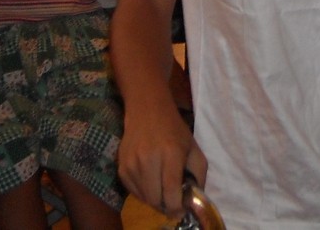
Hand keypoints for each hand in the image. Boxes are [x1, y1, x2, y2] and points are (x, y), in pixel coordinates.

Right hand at [118, 103, 198, 219]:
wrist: (147, 110)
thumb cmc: (174, 130)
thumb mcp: (193, 148)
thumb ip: (198, 174)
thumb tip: (194, 199)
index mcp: (171, 155)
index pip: (170, 193)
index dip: (177, 207)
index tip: (181, 209)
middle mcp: (148, 161)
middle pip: (156, 200)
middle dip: (166, 205)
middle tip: (172, 199)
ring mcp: (132, 165)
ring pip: (144, 198)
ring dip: (155, 199)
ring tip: (162, 187)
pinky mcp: (121, 168)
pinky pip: (133, 192)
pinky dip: (143, 192)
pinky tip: (150, 180)